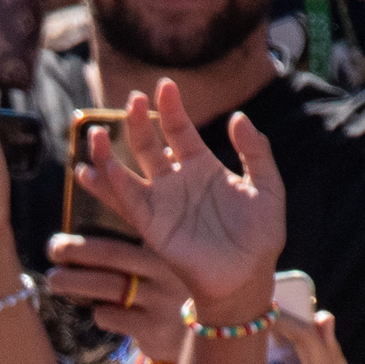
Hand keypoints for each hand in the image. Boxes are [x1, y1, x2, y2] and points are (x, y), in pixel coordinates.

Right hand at [72, 79, 285, 319]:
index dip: (170, 108)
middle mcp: (176, 182)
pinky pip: (127, 203)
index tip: (164, 86)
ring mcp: (161, 204)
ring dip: (109, 153)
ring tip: (96, 134)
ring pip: (126, 172)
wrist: (249, 277)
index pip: (179, 130)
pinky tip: (98, 169)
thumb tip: (238, 118)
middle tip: (132, 98)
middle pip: (148, 145)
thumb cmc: (260, 236)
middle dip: (136, 122)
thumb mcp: (268, 187)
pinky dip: (110, 186)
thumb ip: (256, 152)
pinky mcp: (152, 228)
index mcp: (202, 167)